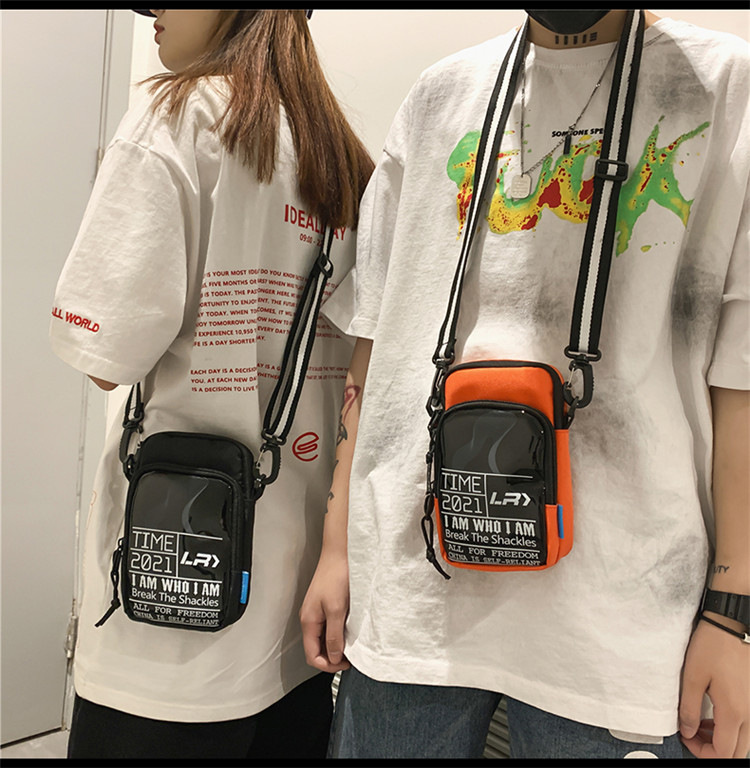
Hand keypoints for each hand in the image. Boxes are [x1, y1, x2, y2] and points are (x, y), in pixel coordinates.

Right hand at [300, 551, 350, 672]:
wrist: (340, 553)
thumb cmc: (335, 575)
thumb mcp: (336, 609)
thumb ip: (334, 635)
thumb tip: (333, 657)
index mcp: (308, 621)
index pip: (312, 655)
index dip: (328, 665)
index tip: (344, 664)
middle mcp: (310, 617)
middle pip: (317, 648)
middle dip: (333, 657)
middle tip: (351, 657)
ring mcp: (318, 611)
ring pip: (324, 638)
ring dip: (337, 644)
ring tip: (352, 645)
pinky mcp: (326, 604)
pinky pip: (330, 626)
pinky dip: (339, 633)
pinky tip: (350, 630)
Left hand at [679, 618, 749, 758]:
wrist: (733, 624)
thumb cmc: (713, 645)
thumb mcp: (692, 676)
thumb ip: (688, 707)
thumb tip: (687, 730)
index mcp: (734, 711)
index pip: (724, 753)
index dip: (703, 752)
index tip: (687, 738)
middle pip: (737, 752)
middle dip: (714, 750)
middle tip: (694, 735)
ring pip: (744, 740)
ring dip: (724, 739)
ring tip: (701, 724)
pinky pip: (747, 724)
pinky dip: (732, 727)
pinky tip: (715, 712)